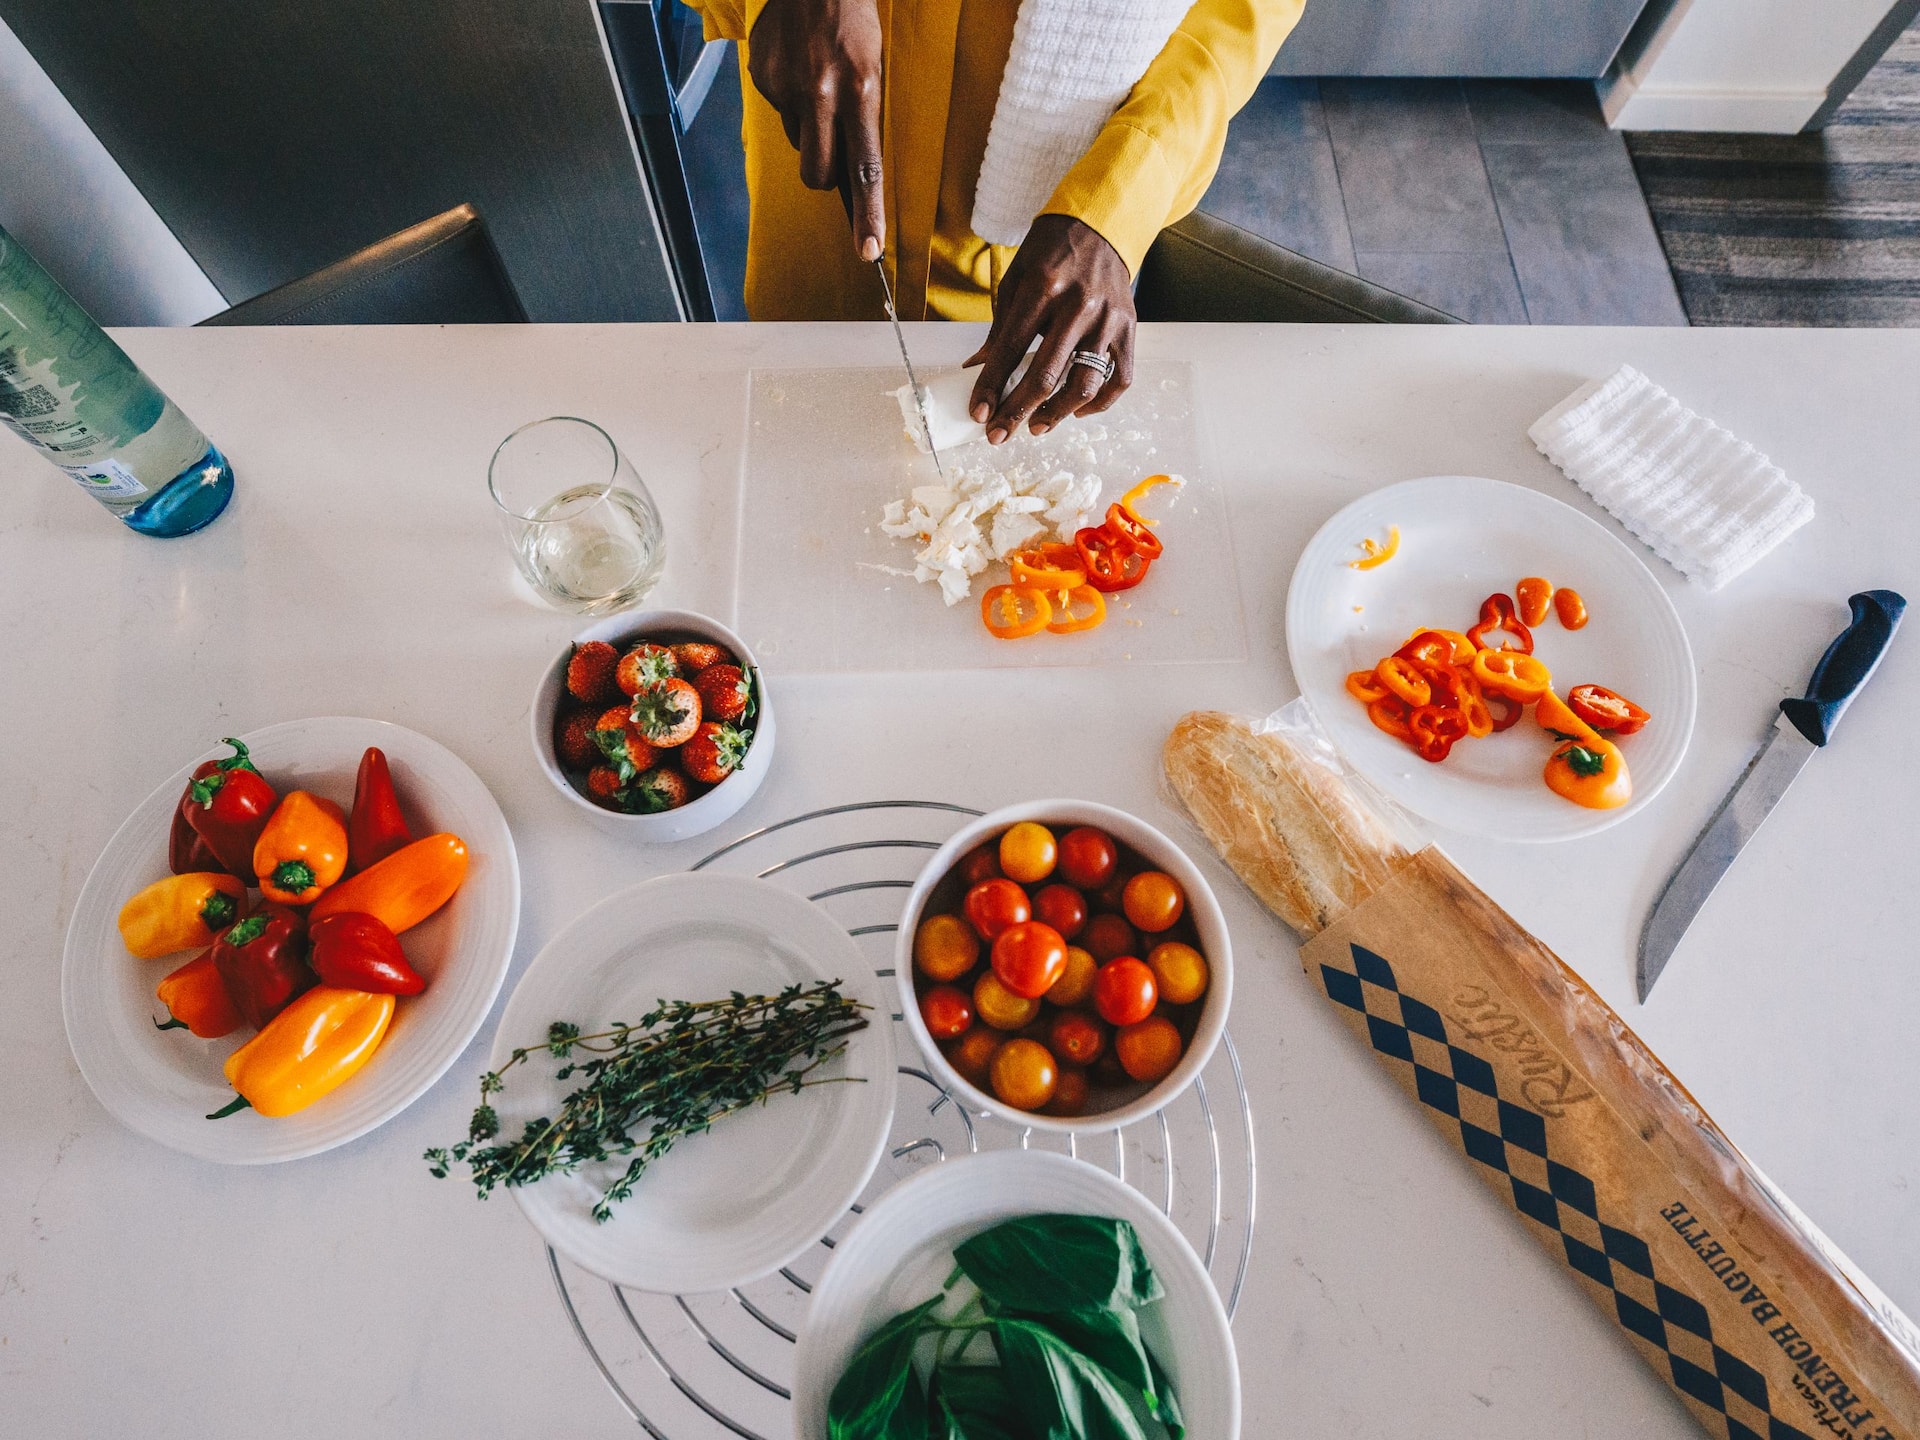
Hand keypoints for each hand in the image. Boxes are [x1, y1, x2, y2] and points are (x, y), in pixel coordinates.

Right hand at [747, 0, 885, 260]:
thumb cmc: (853, 20)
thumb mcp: (873, 67)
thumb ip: (864, 118)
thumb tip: (853, 174)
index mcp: (860, 90)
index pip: (865, 170)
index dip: (868, 216)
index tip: (868, 251)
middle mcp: (822, 93)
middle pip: (818, 173)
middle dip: (825, 174)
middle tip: (832, 147)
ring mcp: (787, 85)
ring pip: (797, 141)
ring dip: (808, 127)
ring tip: (817, 84)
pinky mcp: (762, 76)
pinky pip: (778, 110)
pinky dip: (789, 98)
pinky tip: (797, 67)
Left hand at [965, 215, 1135, 442]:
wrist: (1100, 226)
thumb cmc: (1051, 254)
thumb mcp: (1016, 280)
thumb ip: (1000, 328)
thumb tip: (977, 372)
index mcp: (1042, 288)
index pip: (1009, 350)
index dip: (991, 387)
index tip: (979, 414)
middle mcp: (1077, 305)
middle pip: (1044, 376)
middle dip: (1016, 412)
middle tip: (998, 435)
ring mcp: (1107, 319)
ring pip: (1083, 384)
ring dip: (1056, 414)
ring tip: (1036, 427)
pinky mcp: (1128, 329)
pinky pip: (1119, 380)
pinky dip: (1098, 403)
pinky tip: (1076, 411)